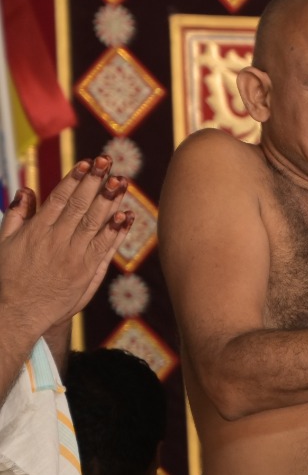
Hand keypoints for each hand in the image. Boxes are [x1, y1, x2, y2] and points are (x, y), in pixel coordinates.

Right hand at [0, 156, 131, 341]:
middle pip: (81, 206)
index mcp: (37, 231)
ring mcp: (75, 257)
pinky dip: (117, 231)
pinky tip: (127, 215)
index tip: (87, 163)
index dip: (75, 179)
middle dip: (95, 182)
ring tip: (122, 181)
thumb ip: (17, 216)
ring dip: (110, 200)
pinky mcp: (87, 272)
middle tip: (109, 162)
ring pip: (96, 223)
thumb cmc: (8, 277)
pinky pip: (106, 248)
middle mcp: (57, 241)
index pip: (60, 199)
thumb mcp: (3, 243)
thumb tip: (26, 190)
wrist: (18, 313)